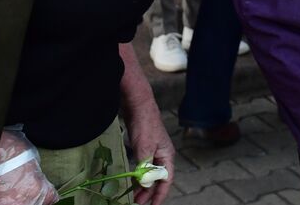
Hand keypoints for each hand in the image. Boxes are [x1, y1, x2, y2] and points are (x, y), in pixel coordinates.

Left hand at [120, 55, 174, 204]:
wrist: (138, 104)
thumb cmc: (144, 125)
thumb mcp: (144, 149)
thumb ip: (145, 168)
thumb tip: (145, 185)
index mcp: (167, 155)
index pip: (167, 180)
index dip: (160, 194)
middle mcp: (162, 154)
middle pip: (158, 178)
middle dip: (149, 192)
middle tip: (137, 203)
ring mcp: (153, 150)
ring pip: (150, 173)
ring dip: (143, 185)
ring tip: (133, 195)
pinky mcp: (144, 147)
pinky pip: (143, 166)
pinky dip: (138, 175)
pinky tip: (132, 180)